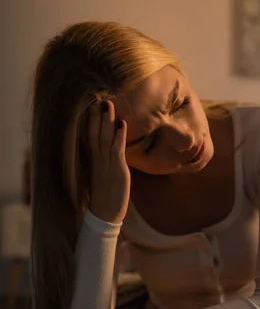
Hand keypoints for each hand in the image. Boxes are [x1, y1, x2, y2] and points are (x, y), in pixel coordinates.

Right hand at [88, 99, 130, 223]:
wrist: (104, 213)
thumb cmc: (106, 194)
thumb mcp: (104, 172)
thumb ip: (105, 159)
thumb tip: (111, 147)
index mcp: (93, 159)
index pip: (89, 135)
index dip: (89, 119)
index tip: (90, 103)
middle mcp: (97, 158)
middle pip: (94, 132)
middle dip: (95, 114)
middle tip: (97, 95)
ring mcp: (106, 163)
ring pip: (104, 137)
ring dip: (106, 120)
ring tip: (108, 103)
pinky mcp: (117, 169)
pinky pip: (117, 149)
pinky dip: (119, 135)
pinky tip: (122, 123)